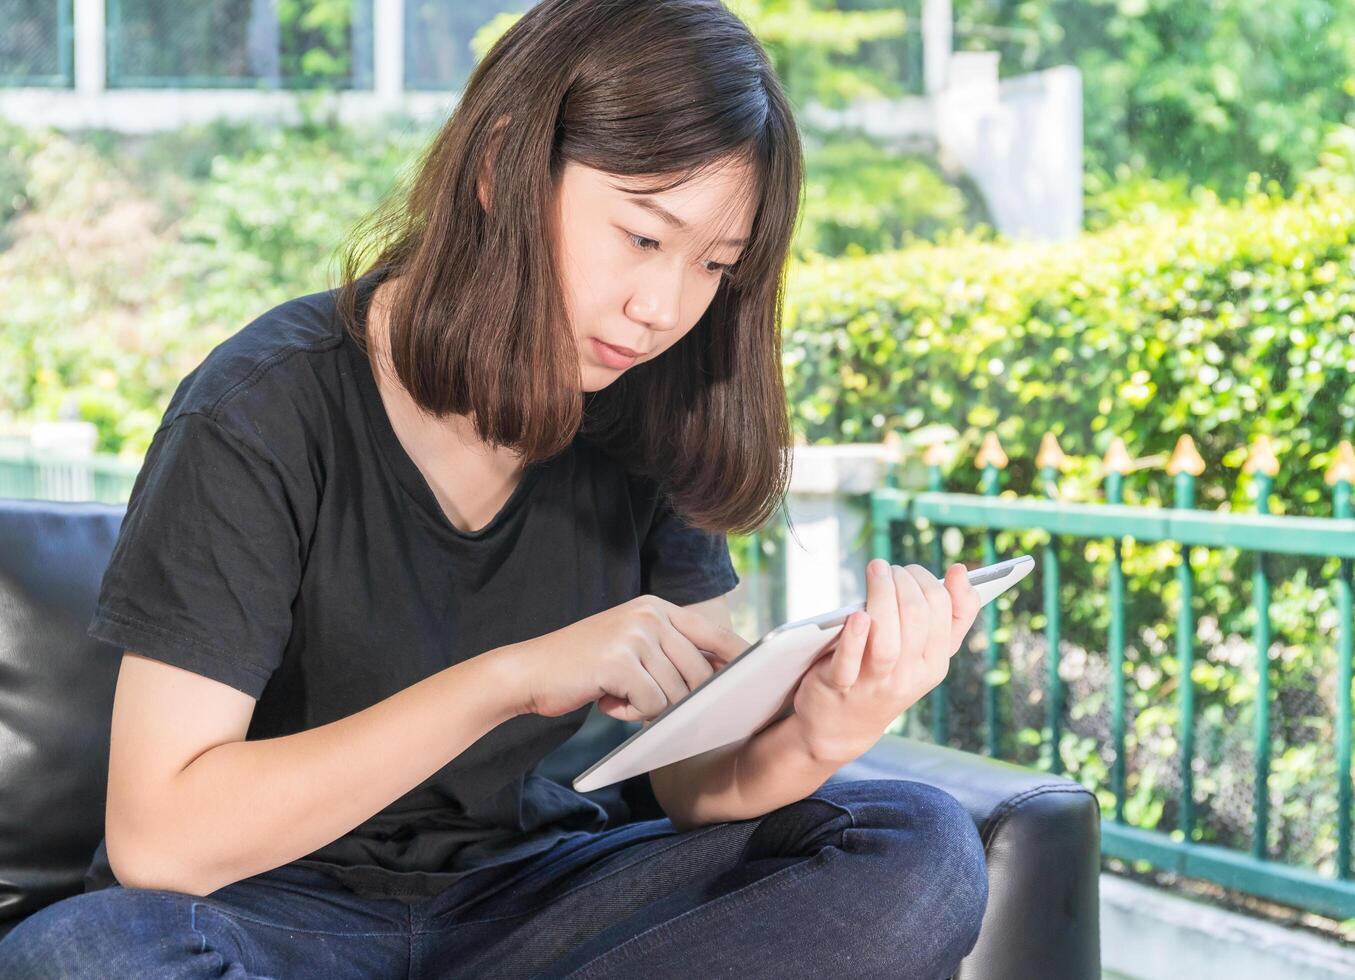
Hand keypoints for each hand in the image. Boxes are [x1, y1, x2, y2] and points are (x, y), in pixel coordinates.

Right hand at [498, 595, 752, 720]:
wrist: (529, 672)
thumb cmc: (584, 668)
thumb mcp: (631, 647)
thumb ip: (670, 655)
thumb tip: (719, 683)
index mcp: (657, 607)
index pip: (714, 634)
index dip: (739, 660)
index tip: (758, 682)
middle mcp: (650, 615)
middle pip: (700, 672)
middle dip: (686, 700)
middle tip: (651, 706)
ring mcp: (635, 635)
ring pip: (677, 693)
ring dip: (652, 708)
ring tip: (620, 697)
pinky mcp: (620, 661)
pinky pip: (652, 705)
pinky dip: (632, 714)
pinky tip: (608, 702)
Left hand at [788, 559, 981, 765]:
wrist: (841, 726)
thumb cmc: (884, 675)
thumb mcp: (922, 653)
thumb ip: (949, 616)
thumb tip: (959, 571)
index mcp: (934, 664)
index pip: (943, 611)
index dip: (927, 580)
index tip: (909, 569)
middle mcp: (909, 676)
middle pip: (916, 618)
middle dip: (903, 581)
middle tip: (887, 568)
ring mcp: (875, 684)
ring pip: (887, 641)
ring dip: (881, 597)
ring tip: (876, 569)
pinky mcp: (839, 686)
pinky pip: (849, 663)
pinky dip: (853, 638)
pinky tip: (856, 615)